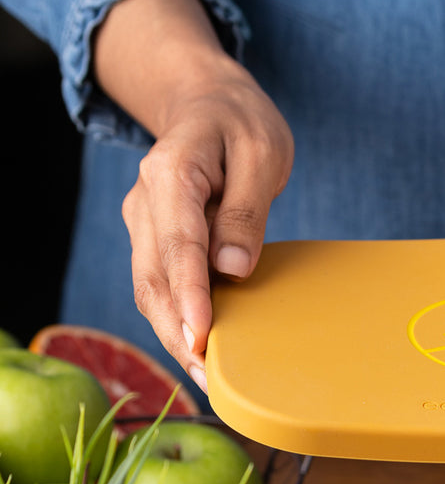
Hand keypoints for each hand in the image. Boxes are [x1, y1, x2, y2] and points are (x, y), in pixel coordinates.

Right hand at [122, 67, 293, 389]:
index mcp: (171, 172)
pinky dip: (176, 322)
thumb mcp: (262, 154)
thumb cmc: (242, 126)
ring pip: (150, 290)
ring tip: (207, 377)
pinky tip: (199, 352)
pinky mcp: (153, 240)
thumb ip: (247, 211)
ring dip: (174, 336)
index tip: (202, 335)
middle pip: (154, 278)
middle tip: (209, 376)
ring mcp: (144, 222)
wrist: (208, 105)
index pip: (179, 244)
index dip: (190, 295)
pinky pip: (159, 287)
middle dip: (179, 331)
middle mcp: (145, 200)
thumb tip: (233, 270)